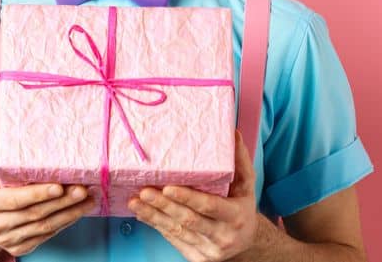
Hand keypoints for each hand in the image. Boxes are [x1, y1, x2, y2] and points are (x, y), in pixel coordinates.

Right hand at [0, 128, 97, 257]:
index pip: (14, 200)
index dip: (37, 194)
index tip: (58, 186)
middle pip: (34, 214)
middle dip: (61, 202)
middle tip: (82, 189)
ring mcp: (9, 239)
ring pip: (44, 227)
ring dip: (69, 213)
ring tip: (88, 200)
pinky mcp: (21, 248)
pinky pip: (47, 235)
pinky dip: (65, 223)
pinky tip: (77, 211)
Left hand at [129, 130, 261, 261]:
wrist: (247, 242)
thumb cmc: (241, 206)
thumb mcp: (246, 185)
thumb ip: (239, 160)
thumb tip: (234, 132)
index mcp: (236, 216)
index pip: (210, 206)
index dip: (188, 198)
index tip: (168, 187)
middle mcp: (223, 235)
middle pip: (188, 220)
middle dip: (164, 205)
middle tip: (144, 191)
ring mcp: (209, 250)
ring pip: (176, 231)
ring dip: (153, 216)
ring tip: (134, 202)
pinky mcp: (197, 258)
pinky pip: (173, 239)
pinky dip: (156, 225)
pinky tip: (142, 213)